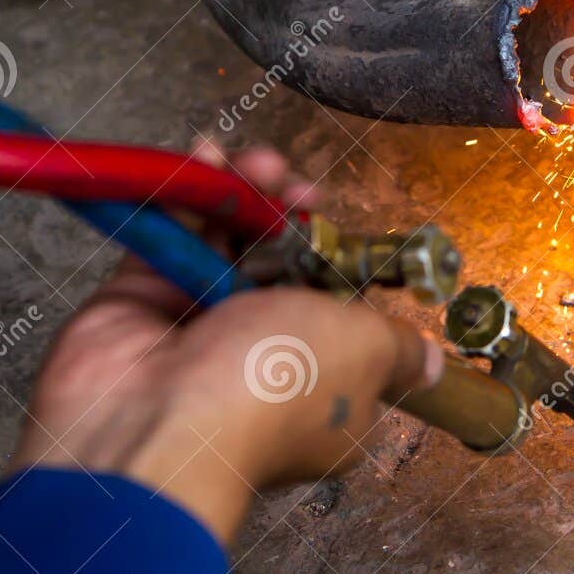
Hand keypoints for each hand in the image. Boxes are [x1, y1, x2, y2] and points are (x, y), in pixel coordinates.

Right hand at [10, 148, 443, 544]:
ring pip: (227, 245)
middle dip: (290, 219)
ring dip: (245, 195)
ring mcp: (198, 330)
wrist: (153, 417)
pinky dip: (188, 194)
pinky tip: (206, 156)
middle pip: (281, 269)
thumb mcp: (366, 353)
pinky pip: (172, 236)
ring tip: (256, 163)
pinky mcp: (142, 301)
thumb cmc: (270, 388)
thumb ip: (399, 346)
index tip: (345, 233)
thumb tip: (432, 366)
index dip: (342, 267)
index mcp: (325, 388)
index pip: (341, 318)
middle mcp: (262, 362)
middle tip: (295, 187)